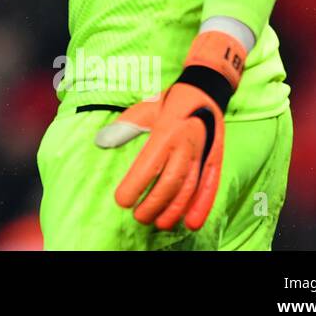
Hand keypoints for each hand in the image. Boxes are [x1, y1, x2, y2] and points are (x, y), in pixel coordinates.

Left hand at [93, 31, 244, 229]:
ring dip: (174, 210)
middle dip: (154, 204)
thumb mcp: (144, 108)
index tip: (122, 200)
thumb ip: (124, 126)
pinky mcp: (214, 161)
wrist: (205, 92)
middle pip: (170, 183)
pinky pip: (209, 187)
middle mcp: (185, 145)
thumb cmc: (168, 103)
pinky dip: (201, 207)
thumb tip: (101, 141)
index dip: (135, 186)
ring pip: (189, 188)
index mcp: (165, 132)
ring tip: (159, 223)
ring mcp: (202, 154)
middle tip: (139, 217)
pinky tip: (191, 223)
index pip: (149, 165)